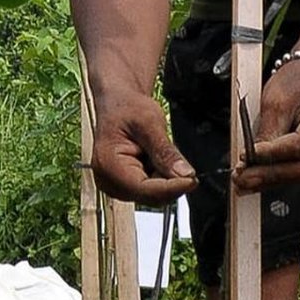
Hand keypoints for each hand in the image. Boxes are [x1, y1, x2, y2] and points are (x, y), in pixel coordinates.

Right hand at [91, 90, 197, 204]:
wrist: (118, 104)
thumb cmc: (127, 108)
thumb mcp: (149, 123)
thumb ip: (165, 151)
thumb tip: (185, 175)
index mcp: (107, 165)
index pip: (144, 189)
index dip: (171, 187)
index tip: (192, 180)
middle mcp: (107, 180)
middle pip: (150, 196)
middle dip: (169, 182)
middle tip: (178, 159)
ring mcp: (115, 186)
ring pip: (153, 196)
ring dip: (164, 179)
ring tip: (157, 152)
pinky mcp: (125, 187)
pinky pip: (150, 191)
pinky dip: (160, 178)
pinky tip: (153, 159)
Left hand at [232, 58, 299, 192]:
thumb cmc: (298, 79)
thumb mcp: (277, 99)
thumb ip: (267, 132)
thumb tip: (251, 161)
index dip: (272, 155)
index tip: (246, 158)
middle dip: (271, 175)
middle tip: (242, 178)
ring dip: (274, 180)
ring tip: (246, 180)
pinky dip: (282, 175)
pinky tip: (261, 177)